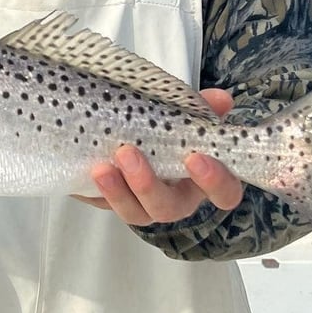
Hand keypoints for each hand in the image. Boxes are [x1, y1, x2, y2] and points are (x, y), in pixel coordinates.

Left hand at [77, 87, 243, 225]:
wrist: (125, 130)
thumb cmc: (165, 128)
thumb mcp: (182, 113)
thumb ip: (201, 107)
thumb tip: (221, 99)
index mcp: (201, 180)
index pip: (223, 193)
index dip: (214, 181)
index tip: (195, 157)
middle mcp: (174, 198)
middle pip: (170, 209)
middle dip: (148, 185)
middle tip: (128, 154)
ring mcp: (142, 204)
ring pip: (135, 213)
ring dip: (118, 192)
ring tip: (101, 168)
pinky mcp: (112, 201)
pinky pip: (104, 205)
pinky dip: (95, 191)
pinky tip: (87, 171)